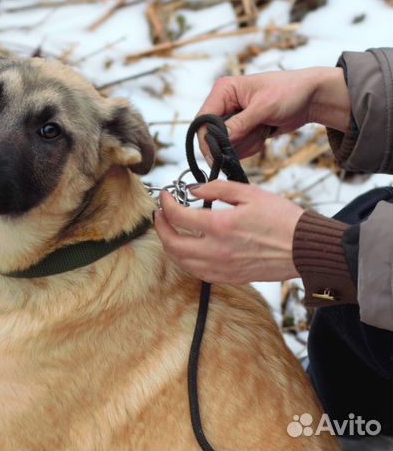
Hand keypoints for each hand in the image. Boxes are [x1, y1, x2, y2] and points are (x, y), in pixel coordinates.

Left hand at [152, 181, 303, 283]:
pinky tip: (188, 249)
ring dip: (170, 245)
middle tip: (160, 214)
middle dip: (160, 227)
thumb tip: (192, 191)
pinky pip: (197, 272)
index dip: (165, 204)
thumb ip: (216, 189)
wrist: (306, 249)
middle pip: (172, 244)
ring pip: (181, 262)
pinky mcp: (230, 277)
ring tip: (170, 230)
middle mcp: (216, 251)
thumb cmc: (283, 219)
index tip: (164, 195)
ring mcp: (222, 268)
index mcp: (220, 227)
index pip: (177, 217)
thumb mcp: (249, 193)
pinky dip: (185, 260)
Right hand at [197, 68, 349, 159]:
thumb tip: (220, 140)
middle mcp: (224, 103)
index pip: (202, 120)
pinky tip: (264, 134)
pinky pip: (237, 147)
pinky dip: (251, 146)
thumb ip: (240, 124)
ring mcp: (232, 117)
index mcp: (224, 90)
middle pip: (211, 135)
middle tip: (254, 136)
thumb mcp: (265, 108)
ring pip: (225, 144)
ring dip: (246, 143)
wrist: (312, 98)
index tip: (217, 156)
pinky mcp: (241, 129)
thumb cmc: (291, 92)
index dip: (207, 139)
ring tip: (264, 130)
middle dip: (233, 142)